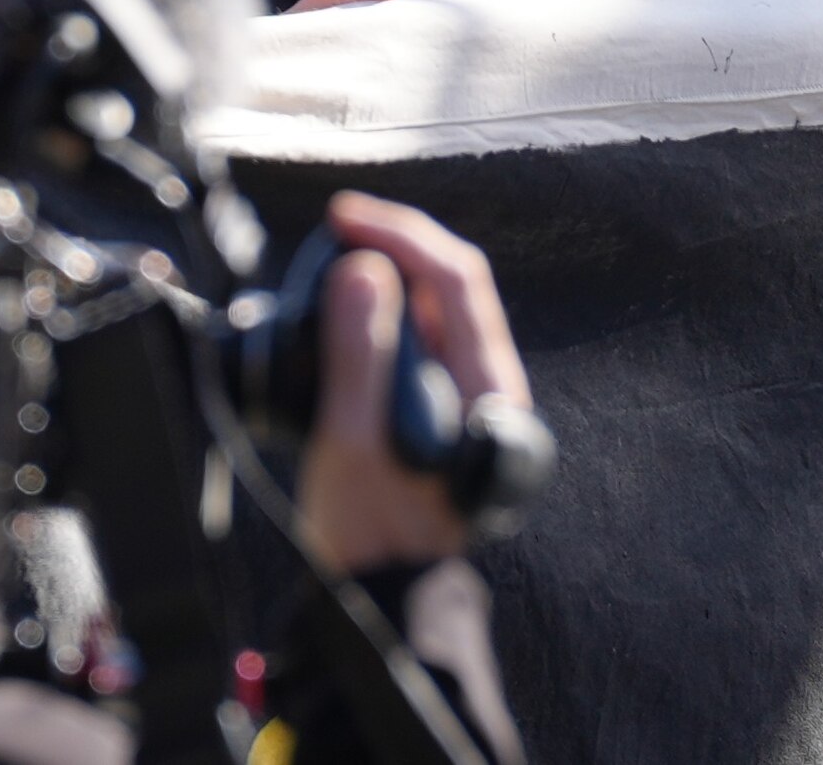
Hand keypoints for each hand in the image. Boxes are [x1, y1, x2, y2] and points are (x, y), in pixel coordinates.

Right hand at [295, 193, 532, 574]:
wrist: (379, 605)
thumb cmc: (372, 536)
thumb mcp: (354, 444)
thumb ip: (361, 356)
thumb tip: (364, 271)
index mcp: (486, 386)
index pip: (456, 280)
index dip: (403, 235)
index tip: (346, 217)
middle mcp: (485, 384)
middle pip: (449, 286)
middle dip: (395, 245)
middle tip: (337, 227)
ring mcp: (462, 398)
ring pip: (431, 311)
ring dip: (387, 276)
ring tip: (335, 256)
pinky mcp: (433, 413)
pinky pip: (412, 342)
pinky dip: (379, 314)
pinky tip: (344, 312)